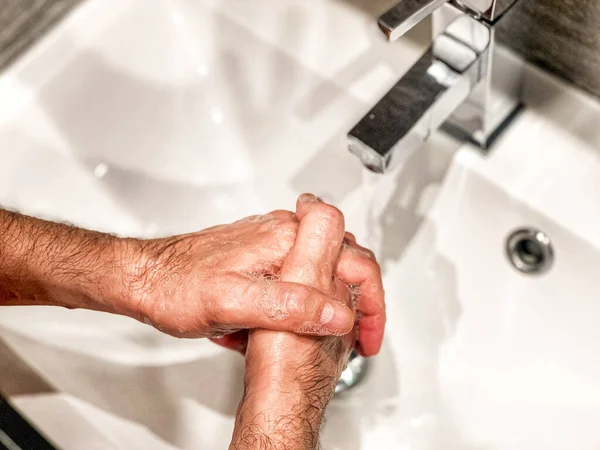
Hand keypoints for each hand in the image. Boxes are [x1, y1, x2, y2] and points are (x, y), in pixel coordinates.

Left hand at [124, 208, 354, 338]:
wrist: (143, 278)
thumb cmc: (175, 286)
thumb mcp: (231, 303)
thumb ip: (288, 306)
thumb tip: (338, 313)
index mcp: (285, 239)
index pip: (354, 258)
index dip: (371, 297)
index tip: (368, 331)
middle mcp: (282, 235)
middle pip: (341, 266)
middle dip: (351, 305)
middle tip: (352, 339)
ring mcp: (270, 245)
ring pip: (317, 276)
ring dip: (320, 308)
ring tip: (307, 338)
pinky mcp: (258, 258)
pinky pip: (293, 280)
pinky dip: (294, 306)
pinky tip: (273, 328)